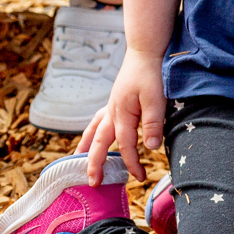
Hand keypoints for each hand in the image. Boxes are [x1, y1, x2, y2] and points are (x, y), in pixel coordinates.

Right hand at [80, 47, 166, 183]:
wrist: (146, 50)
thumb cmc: (152, 72)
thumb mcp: (156, 98)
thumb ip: (153, 123)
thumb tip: (151, 148)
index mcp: (121, 114)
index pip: (125, 146)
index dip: (132, 164)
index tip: (140, 178)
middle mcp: (111, 112)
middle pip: (99, 143)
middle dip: (95, 164)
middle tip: (93, 183)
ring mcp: (111, 105)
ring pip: (93, 131)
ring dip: (85, 147)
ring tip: (77, 161)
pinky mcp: (115, 100)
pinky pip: (98, 120)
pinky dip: (92, 130)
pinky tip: (93, 133)